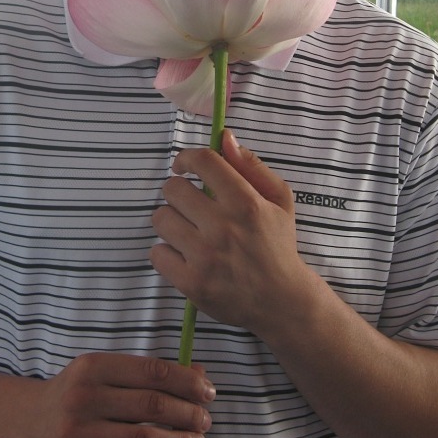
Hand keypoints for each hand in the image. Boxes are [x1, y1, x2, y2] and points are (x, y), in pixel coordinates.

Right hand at [26, 352, 214, 437]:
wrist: (26, 422)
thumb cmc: (78, 392)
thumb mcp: (105, 372)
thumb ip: (148, 373)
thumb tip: (199, 377)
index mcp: (93, 367)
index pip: (152, 372)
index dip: (186, 382)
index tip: (208, 392)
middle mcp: (83, 398)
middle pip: (151, 407)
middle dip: (187, 414)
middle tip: (206, 420)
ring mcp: (75, 434)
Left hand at [151, 129, 301, 332]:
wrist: (282, 301)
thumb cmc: (278, 244)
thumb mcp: (279, 199)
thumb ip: (251, 165)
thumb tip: (225, 137)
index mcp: (246, 203)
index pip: (203, 162)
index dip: (186, 158)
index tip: (184, 167)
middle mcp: (224, 227)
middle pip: (173, 189)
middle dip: (178, 192)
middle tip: (189, 205)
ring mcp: (205, 257)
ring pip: (160, 219)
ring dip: (170, 221)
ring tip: (188, 231)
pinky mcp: (191, 283)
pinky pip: (156, 253)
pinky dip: (166, 253)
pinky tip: (184, 255)